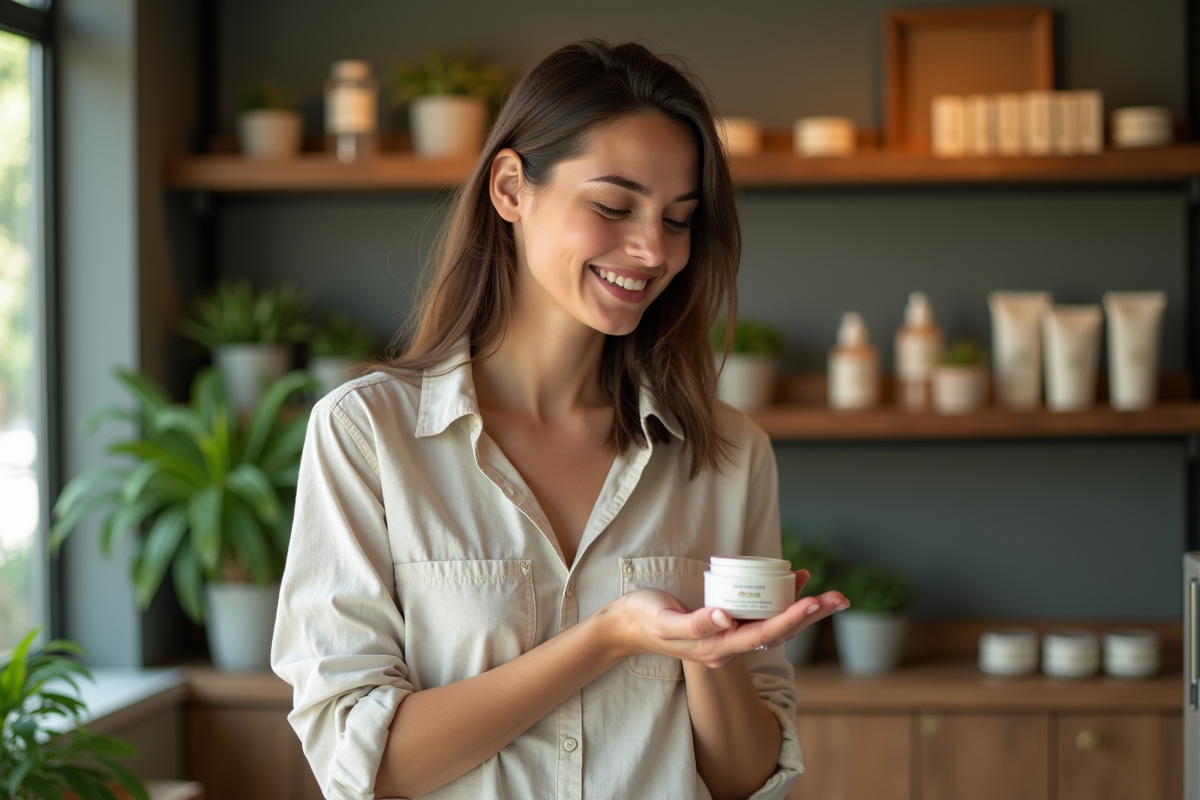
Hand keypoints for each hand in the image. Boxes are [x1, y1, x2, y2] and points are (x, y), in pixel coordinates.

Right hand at [596, 572, 848, 668]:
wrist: (625, 626)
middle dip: (810, 615)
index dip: (789, 618)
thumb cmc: (643, 619)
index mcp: (716, 647)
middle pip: (778, 632)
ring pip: (773, 625)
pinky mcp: (724, 624)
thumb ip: (695, 623)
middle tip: (840, 598)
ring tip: (830, 595)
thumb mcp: (665, 620)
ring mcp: (726, 636)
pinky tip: (794, 583)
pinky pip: (760, 614)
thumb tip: (727, 617)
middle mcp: (727, 646)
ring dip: (803, 610)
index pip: (762, 633)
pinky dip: (780, 600)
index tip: (812, 601)